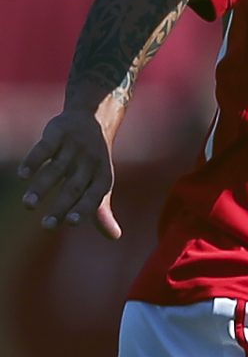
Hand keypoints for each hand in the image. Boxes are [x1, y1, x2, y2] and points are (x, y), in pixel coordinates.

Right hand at [17, 108, 120, 237]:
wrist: (94, 119)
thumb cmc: (94, 161)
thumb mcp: (101, 183)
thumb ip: (101, 210)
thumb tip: (115, 237)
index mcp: (103, 177)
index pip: (93, 196)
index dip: (83, 208)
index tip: (70, 223)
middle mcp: (90, 163)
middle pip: (73, 187)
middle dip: (60, 206)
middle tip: (45, 225)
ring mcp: (74, 147)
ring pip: (56, 170)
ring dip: (41, 188)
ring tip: (28, 205)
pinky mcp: (58, 133)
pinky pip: (45, 148)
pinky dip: (33, 161)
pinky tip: (23, 175)